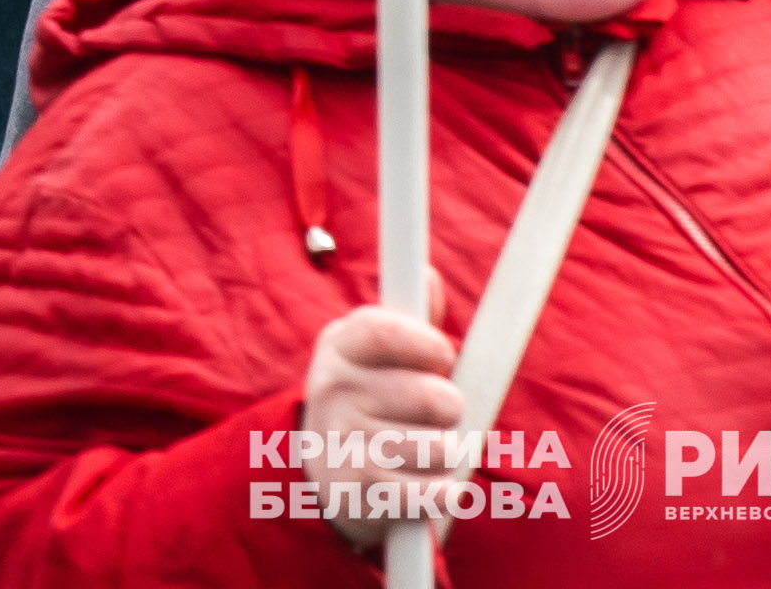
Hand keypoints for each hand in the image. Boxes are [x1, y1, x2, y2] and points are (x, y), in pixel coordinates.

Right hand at [293, 306, 473, 529]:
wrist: (321, 472)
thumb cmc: (369, 401)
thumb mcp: (375, 357)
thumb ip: (411, 322)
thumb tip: (428, 277)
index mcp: (339, 347)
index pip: (384, 330)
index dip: (428, 343)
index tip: (442, 355)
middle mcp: (334, 390)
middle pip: (433, 396)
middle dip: (450, 409)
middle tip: (431, 414)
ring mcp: (344, 441)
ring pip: (442, 448)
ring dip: (446, 454)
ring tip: (421, 451)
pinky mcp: (362, 492)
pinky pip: (437, 493)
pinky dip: (444, 493)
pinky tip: (425, 486)